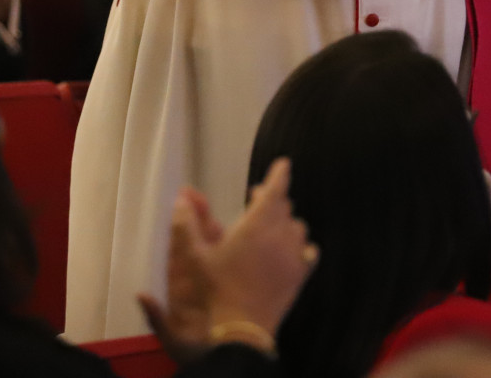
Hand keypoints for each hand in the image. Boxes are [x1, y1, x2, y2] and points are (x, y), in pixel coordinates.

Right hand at [139, 158, 315, 359]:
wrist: (241, 328)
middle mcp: (279, 236)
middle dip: (272, 200)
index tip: (283, 163)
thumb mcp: (194, 257)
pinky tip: (294, 252)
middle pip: (284, 207)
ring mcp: (293, 257)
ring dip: (286, 223)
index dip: (280, 174)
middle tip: (257, 201)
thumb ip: (186, 225)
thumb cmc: (216, 289)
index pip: (275, 191)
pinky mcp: (299, 276)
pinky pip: (309, 253)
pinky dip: (302, 247)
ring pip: (297, 228)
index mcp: (255, 226)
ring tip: (272, 228)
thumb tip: (180, 199)